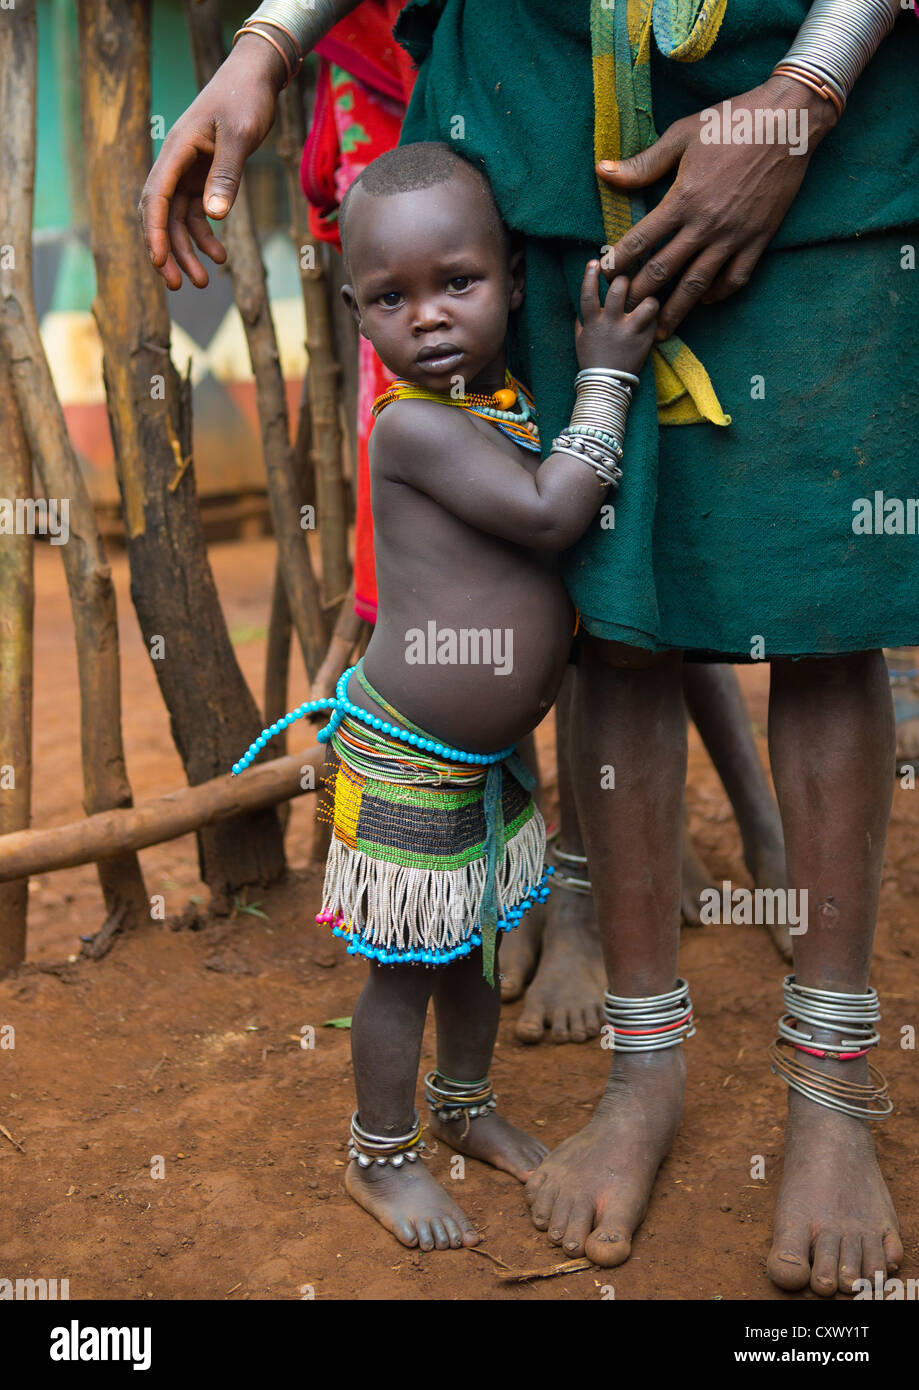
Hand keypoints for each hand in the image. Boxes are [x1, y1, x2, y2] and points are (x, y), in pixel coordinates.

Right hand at [137, 35, 286, 290]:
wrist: (256, 77)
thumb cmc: (245, 99)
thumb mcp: (239, 135)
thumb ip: (227, 175)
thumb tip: (214, 217)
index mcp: (177, 151)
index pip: (155, 197)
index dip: (154, 231)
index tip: (158, 260)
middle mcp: (177, 163)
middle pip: (161, 214)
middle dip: (168, 251)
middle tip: (178, 286)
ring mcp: (189, 171)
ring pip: (179, 219)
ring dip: (189, 251)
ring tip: (205, 281)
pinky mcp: (204, 176)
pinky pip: (197, 213)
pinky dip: (206, 236)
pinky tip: (221, 256)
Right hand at [575, 262, 658, 373]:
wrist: (606, 384)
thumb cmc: (592, 361)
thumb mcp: (580, 340)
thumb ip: (581, 321)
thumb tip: (582, 305)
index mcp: (592, 322)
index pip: (588, 293)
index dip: (590, 275)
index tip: (595, 262)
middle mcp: (611, 323)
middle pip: (618, 289)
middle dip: (624, 279)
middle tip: (627, 281)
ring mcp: (630, 331)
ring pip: (646, 301)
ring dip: (647, 296)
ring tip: (646, 299)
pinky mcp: (644, 339)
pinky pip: (656, 317)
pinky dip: (656, 313)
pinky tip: (652, 315)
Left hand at [596, 76, 838, 340]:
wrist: (788, 122)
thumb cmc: (731, 123)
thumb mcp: (682, 135)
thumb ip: (643, 163)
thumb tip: (602, 171)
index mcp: (682, 199)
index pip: (640, 241)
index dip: (618, 261)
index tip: (605, 274)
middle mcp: (705, 225)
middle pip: (663, 271)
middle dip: (639, 295)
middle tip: (624, 311)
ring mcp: (733, 236)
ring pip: (697, 284)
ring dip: (676, 311)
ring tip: (660, 330)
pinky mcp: (758, 239)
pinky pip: (736, 278)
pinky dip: (719, 293)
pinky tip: (705, 299)